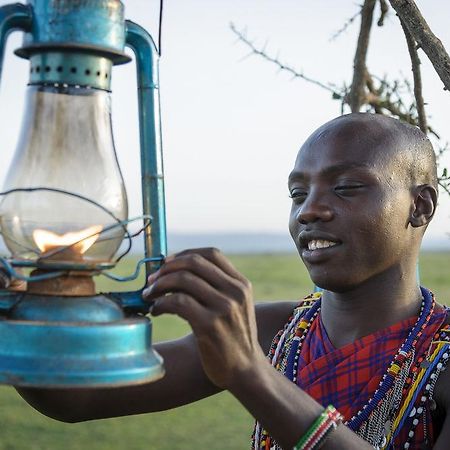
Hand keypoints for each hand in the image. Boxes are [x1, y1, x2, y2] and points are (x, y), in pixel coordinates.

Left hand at [142, 248, 266, 388]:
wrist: (245, 370)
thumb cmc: (233, 338)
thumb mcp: (235, 306)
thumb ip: (217, 288)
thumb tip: (176, 271)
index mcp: (241, 284)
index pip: (211, 253)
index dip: (185, 254)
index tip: (166, 263)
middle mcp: (235, 292)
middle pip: (194, 263)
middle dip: (167, 268)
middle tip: (151, 279)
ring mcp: (224, 308)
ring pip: (183, 280)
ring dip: (159, 285)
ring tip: (149, 296)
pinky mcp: (210, 325)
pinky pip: (178, 302)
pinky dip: (161, 303)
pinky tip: (156, 310)